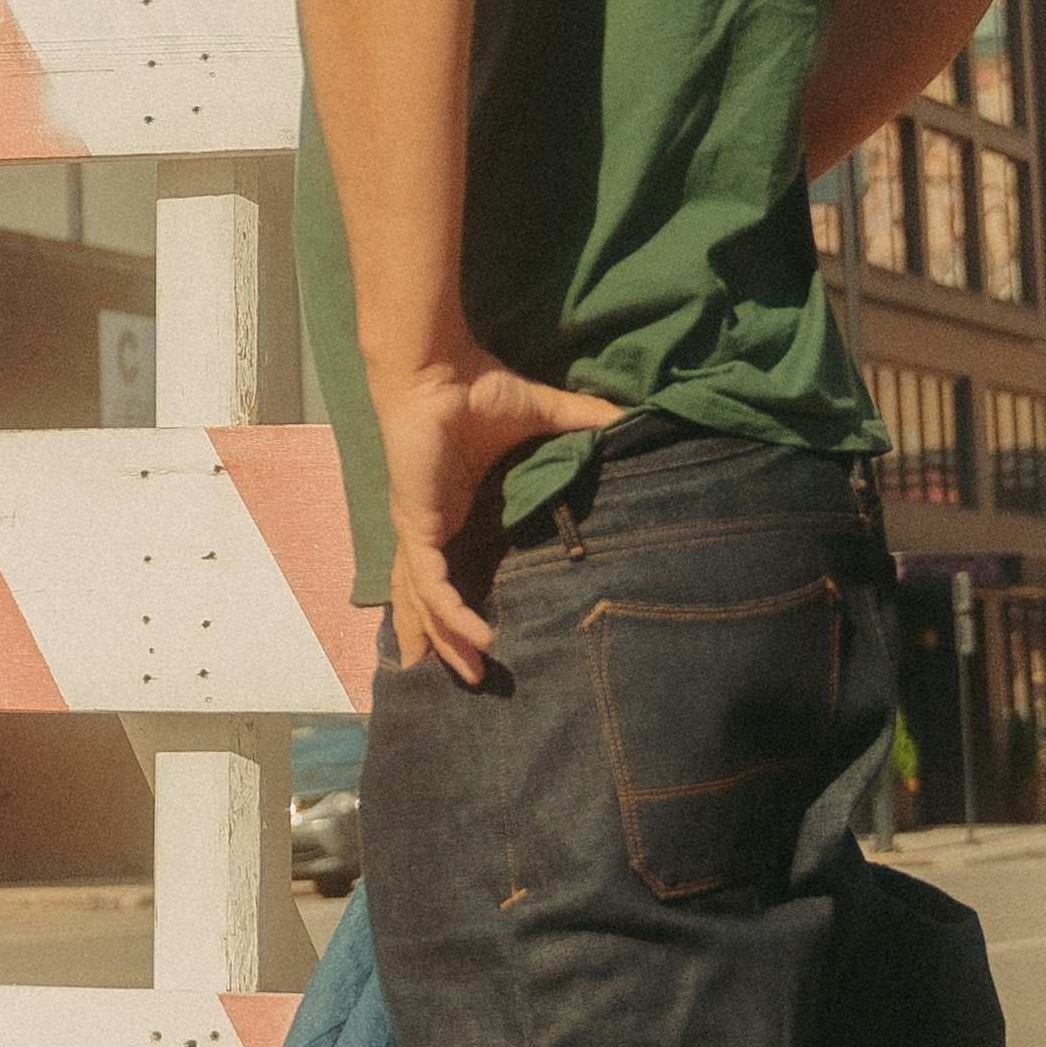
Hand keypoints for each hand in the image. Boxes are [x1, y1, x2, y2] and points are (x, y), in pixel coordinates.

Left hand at [372, 338, 620, 684]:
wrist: (438, 368)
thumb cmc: (478, 387)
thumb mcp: (541, 415)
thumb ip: (583, 423)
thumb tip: (628, 419)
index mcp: (453, 508)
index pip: (450, 567)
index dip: (459, 602)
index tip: (486, 636)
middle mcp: (432, 525)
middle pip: (430, 597)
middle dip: (443, 639)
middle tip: (472, 679)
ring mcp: (421, 527)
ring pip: (426, 601)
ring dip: (446, 640)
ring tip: (472, 676)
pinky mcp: (417, 524)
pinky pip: (431, 583)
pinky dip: (450, 613)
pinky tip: (476, 639)